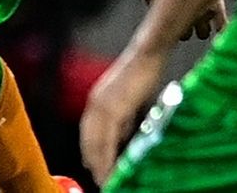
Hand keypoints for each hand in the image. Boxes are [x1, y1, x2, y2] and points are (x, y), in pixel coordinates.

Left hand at [79, 46, 168, 184]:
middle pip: (88, 140)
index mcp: (96, 101)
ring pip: (96, 142)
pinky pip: (108, 138)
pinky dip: (109, 156)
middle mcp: (94, 103)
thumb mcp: (129, 103)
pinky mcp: (114, 107)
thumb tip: (120, 138)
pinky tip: (112, 168)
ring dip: (100, 164)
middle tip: (100, 181)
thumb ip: (122, 120)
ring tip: (106, 181)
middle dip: (93, 163)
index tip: (93, 170)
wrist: (148, 55)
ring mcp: (102, 104)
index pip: (88, 133)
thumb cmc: (142, 76)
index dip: (90, 153)